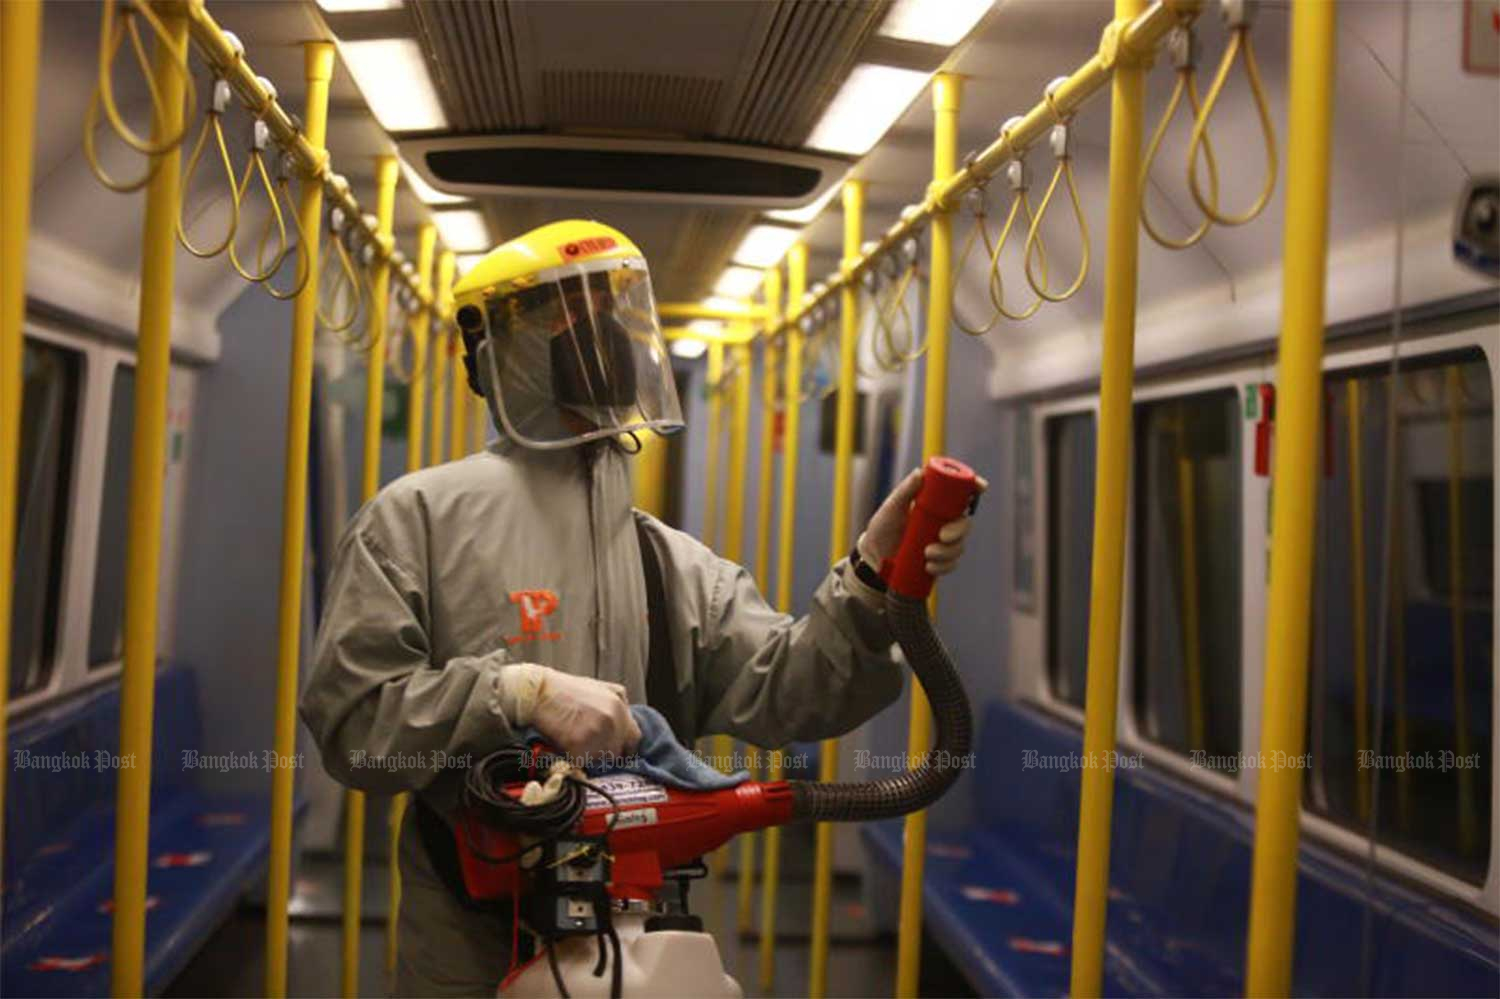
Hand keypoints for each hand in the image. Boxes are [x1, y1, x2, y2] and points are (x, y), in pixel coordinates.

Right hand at [502, 665, 641, 760]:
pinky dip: (574, 759)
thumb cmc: (565, 690)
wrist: (537, 692)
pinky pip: (582, 763)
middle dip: (604, 752)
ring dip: (589, 757)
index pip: (634, 739)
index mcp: (620, 706)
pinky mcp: (579, 745)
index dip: (624, 747)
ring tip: (574, 742)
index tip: (614, 751)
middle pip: (617, 752)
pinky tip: (564, 745)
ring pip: (600, 760)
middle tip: (587, 746)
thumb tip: (625, 725)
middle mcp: (613, 721)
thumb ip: (619, 705)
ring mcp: (597, 734)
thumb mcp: (600, 688)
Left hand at [856, 467, 988, 578]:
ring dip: (947, 552)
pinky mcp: (939, 561)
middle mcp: (944, 522)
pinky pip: (951, 564)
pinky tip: (929, 567)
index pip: (961, 495)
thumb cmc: (883, 527)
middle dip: (958, 530)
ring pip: (959, 546)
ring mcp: (942, 543)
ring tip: (926, 554)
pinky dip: (943, 566)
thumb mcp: (892, 507)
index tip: (980, 487)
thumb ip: (906, 490)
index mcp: (936, 505)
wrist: (873, 556)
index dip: (975, 488)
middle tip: (942, 536)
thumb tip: (919, 473)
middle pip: (965, 523)